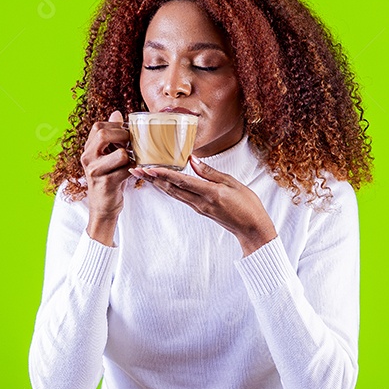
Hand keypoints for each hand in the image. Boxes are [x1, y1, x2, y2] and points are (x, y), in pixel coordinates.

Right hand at [80, 110, 134, 239]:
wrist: (103, 208)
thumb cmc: (109, 179)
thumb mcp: (107, 156)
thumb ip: (111, 136)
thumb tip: (116, 113)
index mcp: (88, 149)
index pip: (98, 126)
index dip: (116, 126)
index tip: (127, 133)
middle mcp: (87, 158)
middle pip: (103, 134)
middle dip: (123, 136)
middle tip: (133, 143)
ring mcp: (95, 172)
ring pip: (120, 153)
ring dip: (133, 156)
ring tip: (135, 160)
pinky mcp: (107, 184)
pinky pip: (127, 170)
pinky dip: (136, 170)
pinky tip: (136, 172)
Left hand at [132, 158, 277, 255]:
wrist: (252, 229)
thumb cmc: (248, 205)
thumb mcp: (233, 184)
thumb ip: (211, 173)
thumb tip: (193, 160)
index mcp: (210, 193)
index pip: (182, 181)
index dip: (164, 174)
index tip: (149, 168)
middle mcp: (200, 202)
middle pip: (171, 189)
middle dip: (152, 179)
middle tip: (136, 169)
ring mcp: (199, 208)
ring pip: (174, 194)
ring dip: (157, 184)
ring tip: (143, 175)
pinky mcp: (200, 210)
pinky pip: (180, 197)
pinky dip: (169, 189)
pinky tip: (162, 183)